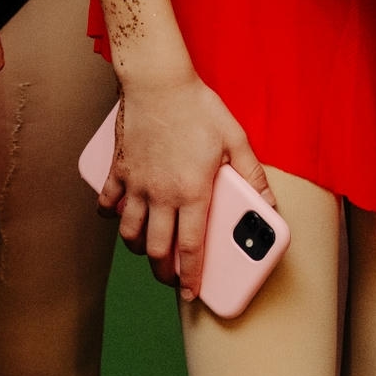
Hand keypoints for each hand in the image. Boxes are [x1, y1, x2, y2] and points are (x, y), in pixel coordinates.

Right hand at [102, 57, 275, 301]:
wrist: (158, 81)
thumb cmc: (198, 107)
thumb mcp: (236, 139)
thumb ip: (253, 175)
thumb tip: (268, 203)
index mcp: (192, 192)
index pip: (192, 248)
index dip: (192, 277)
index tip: (192, 294)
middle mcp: (161, 195)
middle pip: (157, 250)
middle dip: (164, 272)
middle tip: (171, 277)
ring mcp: (136, 184)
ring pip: (130, 233)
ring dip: (138, 248)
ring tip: (149, 250)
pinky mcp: (119, 169)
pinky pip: (107, 202)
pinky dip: (110, 214)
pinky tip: (118, 216)